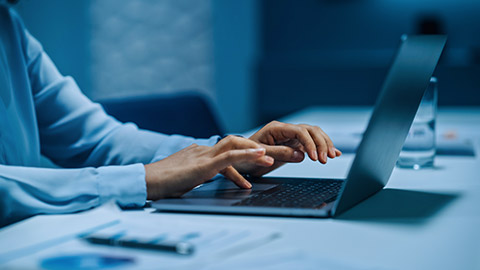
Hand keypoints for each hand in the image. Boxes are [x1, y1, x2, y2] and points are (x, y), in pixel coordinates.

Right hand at [144, 136, 273, 199]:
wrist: (145, 182)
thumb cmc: (161, 184)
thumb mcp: (185, 179)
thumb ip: (198, 176)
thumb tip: (206, 181)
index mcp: (199, 153)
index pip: (226, 151)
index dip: (244, 156)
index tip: (258, 163)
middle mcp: (203, 150)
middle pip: (234, 143)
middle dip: (254, 149)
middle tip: (271, 156)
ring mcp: (203, 155)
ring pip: (234, 146)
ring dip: (255, 151)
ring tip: (272, 158)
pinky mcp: (203, 165)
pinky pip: (229, 157)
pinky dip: (247, 155)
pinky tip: (260, 156)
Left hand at [235, 121, 341, 175]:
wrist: (240, 159)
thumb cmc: (246, 157)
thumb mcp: (259, 157)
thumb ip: (280, 154)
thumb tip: (301, 155)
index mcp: (276, 129)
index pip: (299, 131)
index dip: (310, 143)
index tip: (315, 158)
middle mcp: (285, 130)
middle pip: (310, 130)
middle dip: (320, 144)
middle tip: (325, 160)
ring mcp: (290, 136)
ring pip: (314, 134)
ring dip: (325, 144)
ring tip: (332, 156)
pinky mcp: (294, 144)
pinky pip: (312, 143)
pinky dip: (322, 147)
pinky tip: (333, 153)